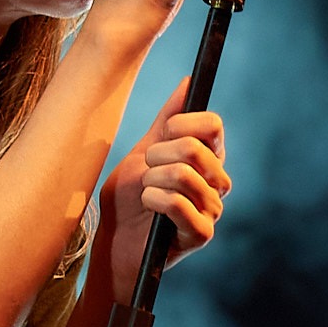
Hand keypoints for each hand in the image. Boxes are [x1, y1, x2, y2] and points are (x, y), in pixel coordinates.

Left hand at [96, 78, 231, 302]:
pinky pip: (180, 204)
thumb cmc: (128, 201)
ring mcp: (211, 211)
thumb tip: (188, 83)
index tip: (161, 134)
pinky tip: (148, 207)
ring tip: (144, 192)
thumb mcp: (144, 152)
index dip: (183, 123)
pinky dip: (155, 200)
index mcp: (206, 160)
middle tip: (146, 172)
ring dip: (153, 180)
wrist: (111, 244)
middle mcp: (216, 184)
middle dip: (159, 156)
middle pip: (197, 148)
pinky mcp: (201, 235)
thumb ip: (167, 120)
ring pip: (186, 175)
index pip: (212, 126)